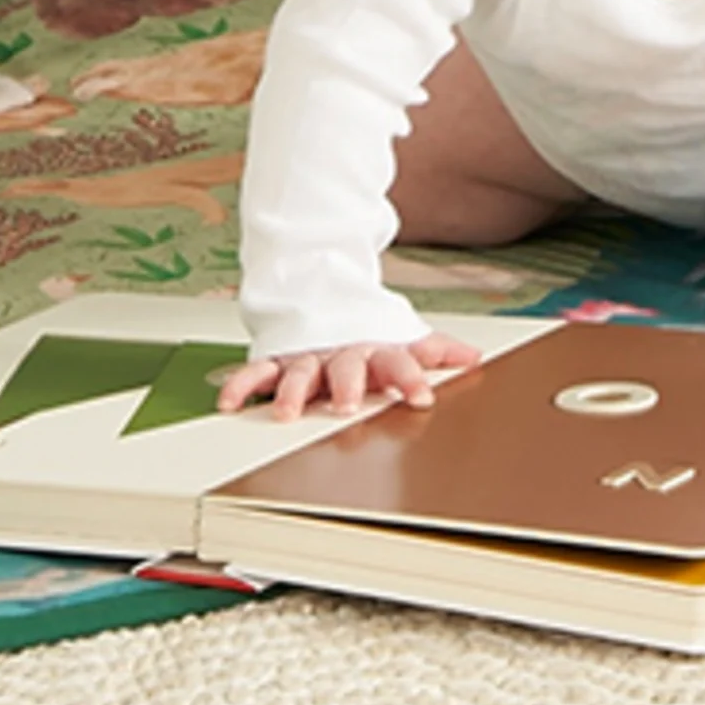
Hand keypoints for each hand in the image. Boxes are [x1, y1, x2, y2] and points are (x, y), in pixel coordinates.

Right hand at [212, 330, 483, 418]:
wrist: (322, 293)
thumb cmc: (364, 329)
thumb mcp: (400, 337)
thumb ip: (433, 350)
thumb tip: (474, 357)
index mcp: (374, 348)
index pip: (397, 361)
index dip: (411, 377)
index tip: (422, 397)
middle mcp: (340, 353)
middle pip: (346, 368)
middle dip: (347, 385)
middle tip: (346, 405)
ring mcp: (307, 356)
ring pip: (299, 373)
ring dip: (294, 392)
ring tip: (288, 412)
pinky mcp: (275, 359)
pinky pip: (255, 373)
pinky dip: (241, 386)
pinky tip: (231, 402)